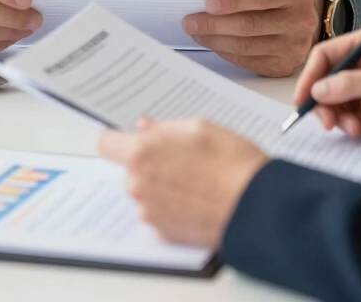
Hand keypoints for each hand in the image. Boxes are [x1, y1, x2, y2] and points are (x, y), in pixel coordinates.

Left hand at [99, 118, 268, 246]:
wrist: (254, 205)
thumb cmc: (231, 162)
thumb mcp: (200, 127)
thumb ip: (164, 127)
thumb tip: (145, 127)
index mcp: (143, 153)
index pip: (106, 143)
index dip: (119, 138)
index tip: (131, 138)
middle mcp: (138, 185)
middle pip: (130, 169)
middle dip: (148, 161)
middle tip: (181, 155)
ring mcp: (149, 212)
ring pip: (145, 191)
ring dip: (160, 184)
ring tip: (195, 177)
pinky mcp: (163, 232)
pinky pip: (158, 211)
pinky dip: (171, 204)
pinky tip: (197, 196)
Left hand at [181, 0, 323, 75]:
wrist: (310, 15)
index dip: (233, 1)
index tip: (208, 4)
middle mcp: (300, 21)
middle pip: (250, 25)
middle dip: (214, 24)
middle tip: (190, 21)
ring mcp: (295, 47)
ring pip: (246, 46)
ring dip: (215, 40)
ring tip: (196, 32)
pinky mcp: (285, 66)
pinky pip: (248, 61)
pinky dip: (226, 52)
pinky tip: (213, 43)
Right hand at [294, 27, 360, 141]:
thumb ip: (353, 84)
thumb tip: (319, 90)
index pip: (327, 56)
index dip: (311, 77)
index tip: (303, 100)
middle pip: (330, 84)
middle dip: (329, 105)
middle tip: (332, 125)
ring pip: (342, 105)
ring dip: (347, 120)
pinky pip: (358, 120)